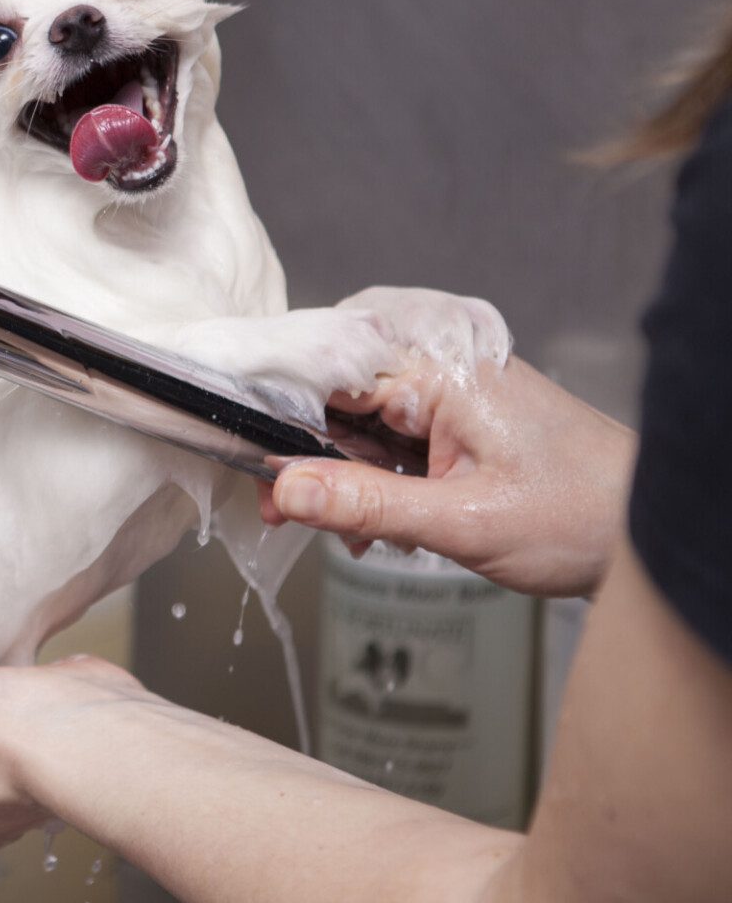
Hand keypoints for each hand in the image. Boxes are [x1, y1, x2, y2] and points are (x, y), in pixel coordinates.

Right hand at [260, 354, 634, 598]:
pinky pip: (387, 438)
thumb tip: (284, 488)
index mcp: (440, 371)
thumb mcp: (462, 522)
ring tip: (350, 533)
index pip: (325, 369)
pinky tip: (375, 525)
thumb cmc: (580, 516)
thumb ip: (365, 504)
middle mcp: (441, 369)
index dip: (277, 416)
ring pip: (357, 422)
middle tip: (285, 515)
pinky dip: (371, 480)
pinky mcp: (457, 420)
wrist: (649, 534)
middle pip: (334, 395)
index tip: (253, 469)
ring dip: (339, 477)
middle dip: (306, 458)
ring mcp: (450, 394)